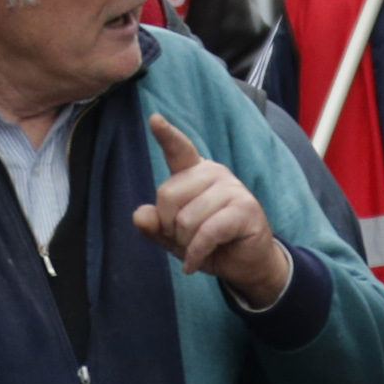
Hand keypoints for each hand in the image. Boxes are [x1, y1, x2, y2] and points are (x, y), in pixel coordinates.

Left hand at [130, 113, 289, 308]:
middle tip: (186, 239)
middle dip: (169, 228)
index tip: (153, 119)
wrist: (245, 264)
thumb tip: (139, 216)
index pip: (178, 149)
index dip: (165, 134)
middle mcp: (213, 172)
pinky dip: (195, 255)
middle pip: (167, 196)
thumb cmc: (209, 244)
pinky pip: (206, 233)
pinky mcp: (245, 208)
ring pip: (186, 219)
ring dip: (186, 244)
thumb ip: (155, 225)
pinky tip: (193, 264)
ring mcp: (232, 187)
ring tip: (198, 248)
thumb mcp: (174, 237)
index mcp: (194, 171)